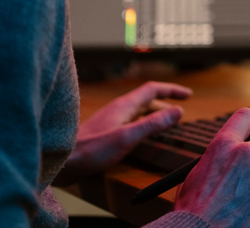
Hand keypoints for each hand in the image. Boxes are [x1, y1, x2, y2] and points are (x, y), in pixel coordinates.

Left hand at [55, 81, 191, 184]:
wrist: (62, 160)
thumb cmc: (91, 150)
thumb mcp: (128, 137)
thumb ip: (153, 123)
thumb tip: (178, 111)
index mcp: (124, 106)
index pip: (153, 89)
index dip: (172, 90)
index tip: (188, 95)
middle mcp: (118, 108)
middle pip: (146, 99)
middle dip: (166, 102)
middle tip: (180, 111)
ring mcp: (110, 118)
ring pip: (138, 110)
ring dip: (155, 113)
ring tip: (166, 122)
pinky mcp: (105, 130)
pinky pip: (130, 120)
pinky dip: (143, 123)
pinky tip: (141, 135)